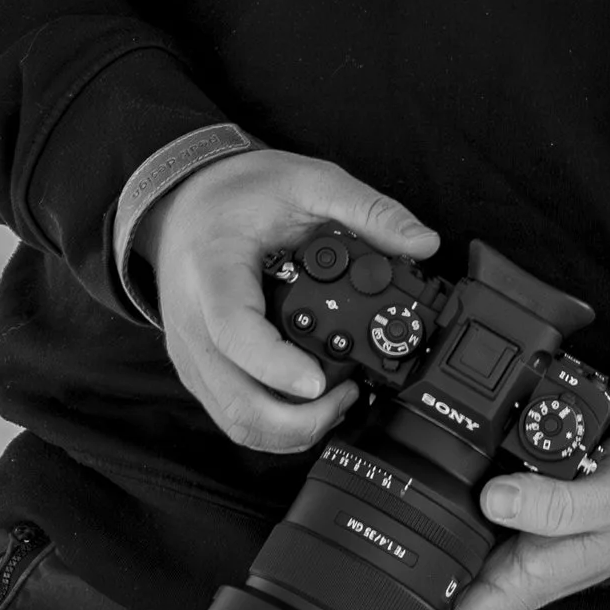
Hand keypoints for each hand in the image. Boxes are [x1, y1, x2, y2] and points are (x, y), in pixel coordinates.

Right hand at [147, 149, 438, 456]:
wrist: (187, 200)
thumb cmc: (240, 191)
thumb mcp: (308, 180)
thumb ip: (367, 209)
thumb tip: (422, 242)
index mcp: (213, 271)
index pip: (234, 332)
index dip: (276, 366)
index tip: (319, 382)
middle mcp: (193, 321)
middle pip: (235, 398)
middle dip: (297, 419)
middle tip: (347, 396)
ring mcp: (192, 352)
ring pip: (234, 419)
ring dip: (289, 429)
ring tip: (337, 401)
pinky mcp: (199, 369)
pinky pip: (231, 414)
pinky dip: (274, 425)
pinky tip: (311, 405)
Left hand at [411, 434, 609, 609]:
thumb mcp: (603, 501)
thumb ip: (554, 504)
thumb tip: (495, 501)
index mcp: (525, 581)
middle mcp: (508, 573)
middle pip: (441, 607)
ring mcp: (504, 553)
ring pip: (447, 574)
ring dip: (408, 585)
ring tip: (355, 594)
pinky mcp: (504, 524)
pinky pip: (461, 539)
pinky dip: (432, 541)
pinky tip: (404, 533)